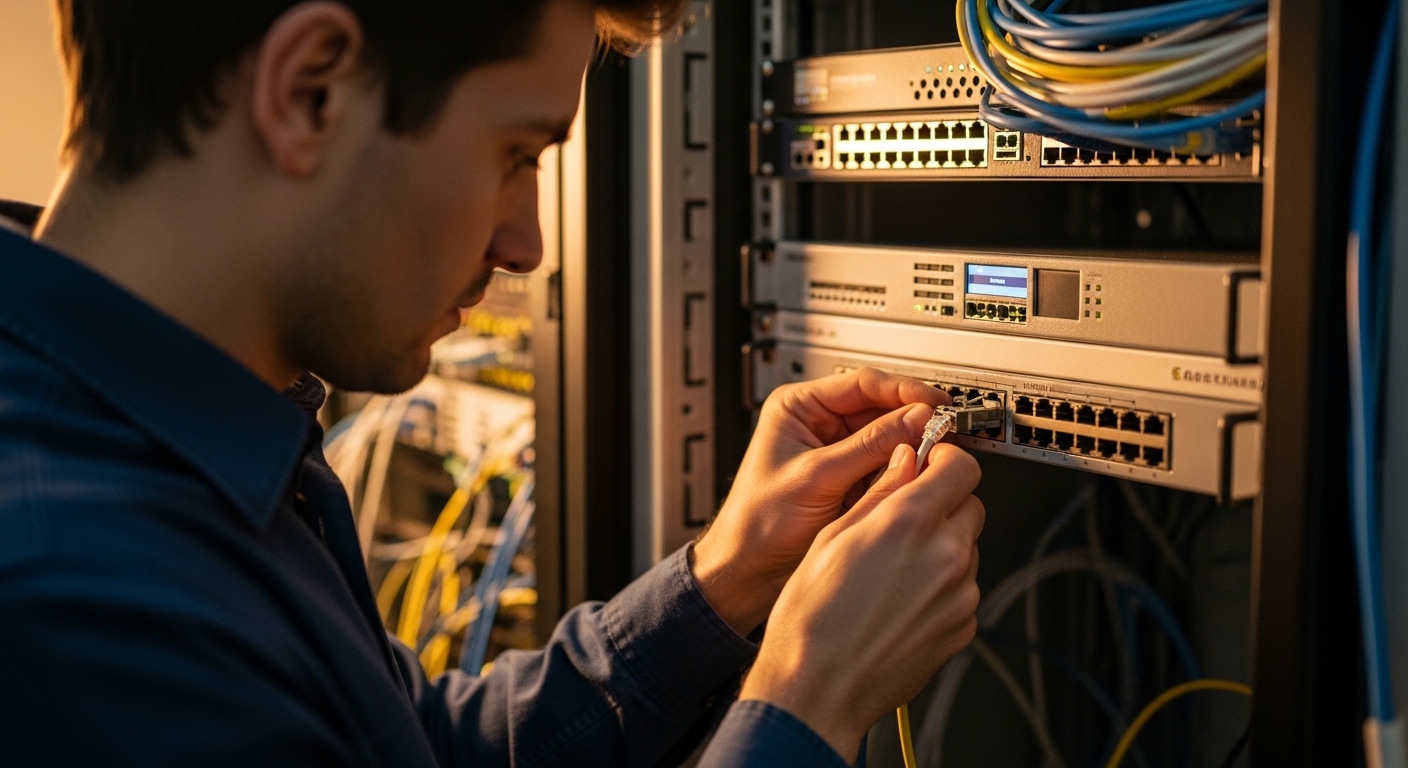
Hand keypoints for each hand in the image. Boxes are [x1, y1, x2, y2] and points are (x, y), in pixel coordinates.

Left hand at [692, 368, 947, 635]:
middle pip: (881, 408)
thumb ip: (869, 446)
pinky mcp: (851, 477)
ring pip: (890, 438)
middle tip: (944, 434)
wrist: (748, 569)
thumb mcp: (817, 478)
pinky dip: (902, 473)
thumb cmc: (758, 522)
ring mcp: (838, 451)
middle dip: (912, 423)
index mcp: (799, 406)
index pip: (862, 382)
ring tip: (929, 461)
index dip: (904, 391)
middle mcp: (820, 423)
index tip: (936, 405)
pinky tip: (911, 482)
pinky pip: (887, 466)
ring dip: (910, 450)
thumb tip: (916, 420)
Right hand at [739, 443, 983, 762]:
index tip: (929, 464)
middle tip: (903, 519)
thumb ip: (880, 493)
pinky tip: (900, 600)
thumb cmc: (813, 620)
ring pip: (966, 548)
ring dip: (941, 547)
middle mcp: (945, 556)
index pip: (962, 467)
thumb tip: (904, 462)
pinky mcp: (963, 627)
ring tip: (892, 571)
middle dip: (943, 503)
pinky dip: (941, 587)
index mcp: (910, 524)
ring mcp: (959, 595)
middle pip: (970, 505)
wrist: (818, 688)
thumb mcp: (833, 537)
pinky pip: (961, 589)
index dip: (944, 460)